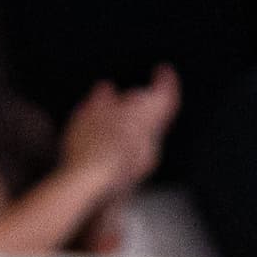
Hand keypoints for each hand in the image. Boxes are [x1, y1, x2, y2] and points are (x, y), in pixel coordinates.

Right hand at [57, 66, 177, 195]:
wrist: (92, 186)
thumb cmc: (94, 144)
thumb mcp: (90, 113)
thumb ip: (101, 100)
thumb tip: (106, 89)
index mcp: (147, 116)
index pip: (166, 95)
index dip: (166, 82)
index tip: (164, 70)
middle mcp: (151, 140)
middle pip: (155, 117)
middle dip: (142, 104)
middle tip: (129, 94)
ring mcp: (143, 161)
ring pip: (143, 136)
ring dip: (131, 124)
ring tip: (111, 117)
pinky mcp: (131, 177)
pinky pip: (132, 153)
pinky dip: (123, 141)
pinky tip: (105, 142)